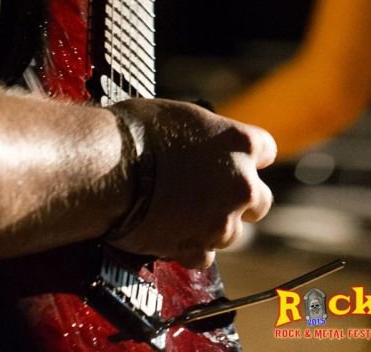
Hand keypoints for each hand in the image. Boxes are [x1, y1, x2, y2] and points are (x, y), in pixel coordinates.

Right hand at [111, 99, 275, 267]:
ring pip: (232, 231)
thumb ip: (207, 137)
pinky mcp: (198, 249)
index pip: (265, 150)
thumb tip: (203, 144)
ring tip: (180, 211)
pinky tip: (169, 230)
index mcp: (239, 143)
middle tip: (209, 191)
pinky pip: (204, 254)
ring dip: (213, 224)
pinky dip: (190, 246)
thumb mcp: (181, 116)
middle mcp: (241, 184)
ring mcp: (222, 221)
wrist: (105, 166)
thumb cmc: (135, 132)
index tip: (232, 159)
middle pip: (259, 200)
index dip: (246, 156)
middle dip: (238, 198)